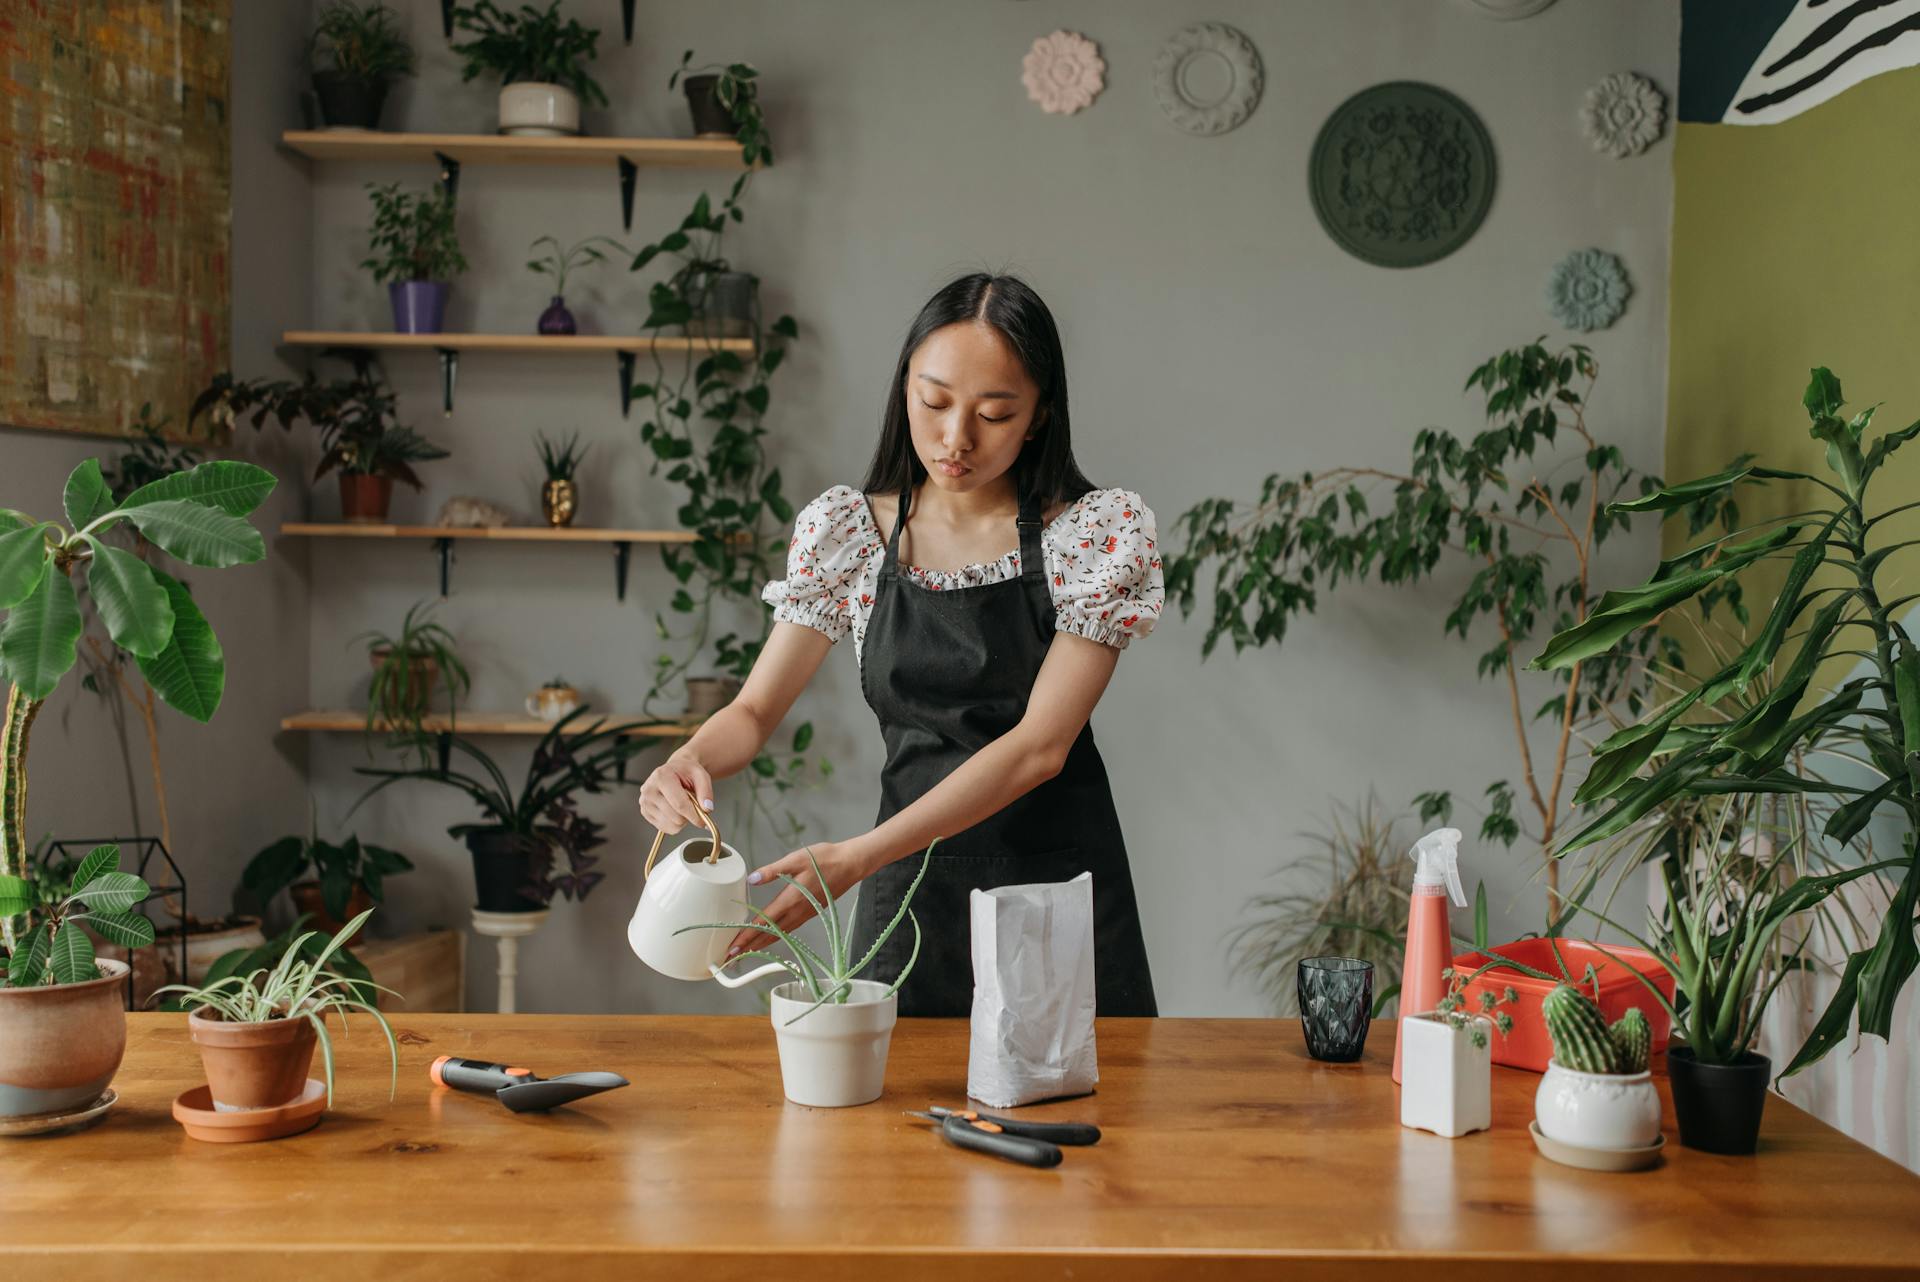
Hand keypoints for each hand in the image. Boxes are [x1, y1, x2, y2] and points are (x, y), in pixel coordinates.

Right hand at [638, 750, 714, 833]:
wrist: (674, 770)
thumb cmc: (685, 772)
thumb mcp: (701, 775)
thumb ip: (706, 791)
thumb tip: (706, 809)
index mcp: (661, 777)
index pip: (680, 805)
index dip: (694, 815)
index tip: (703, 820)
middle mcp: (649, 790)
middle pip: (676, 818)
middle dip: (689, 815)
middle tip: (691, 804)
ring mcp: (645, 802)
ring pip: (671, 825)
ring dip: (682, 820)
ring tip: (682, 805)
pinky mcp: (645, 812)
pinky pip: (665, 828)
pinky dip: (674, 823)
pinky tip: (674, 810)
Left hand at [727, 840, 871, 959]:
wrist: (851, 864)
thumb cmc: (825, 859)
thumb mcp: (796, 859)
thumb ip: (772, 871)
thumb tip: (752, 879)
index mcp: (790, 900)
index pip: (763, 923)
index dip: (746, 936)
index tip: (733, 946)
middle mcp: (797, 911)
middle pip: (769, 934)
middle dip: (750, 945)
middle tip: (733, 955)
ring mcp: (805, 914)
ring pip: (779, 934)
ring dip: (762, 943)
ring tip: (747, 949)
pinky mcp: (810, 912)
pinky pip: (789, 930)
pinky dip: (775, 936)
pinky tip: (770, 936)